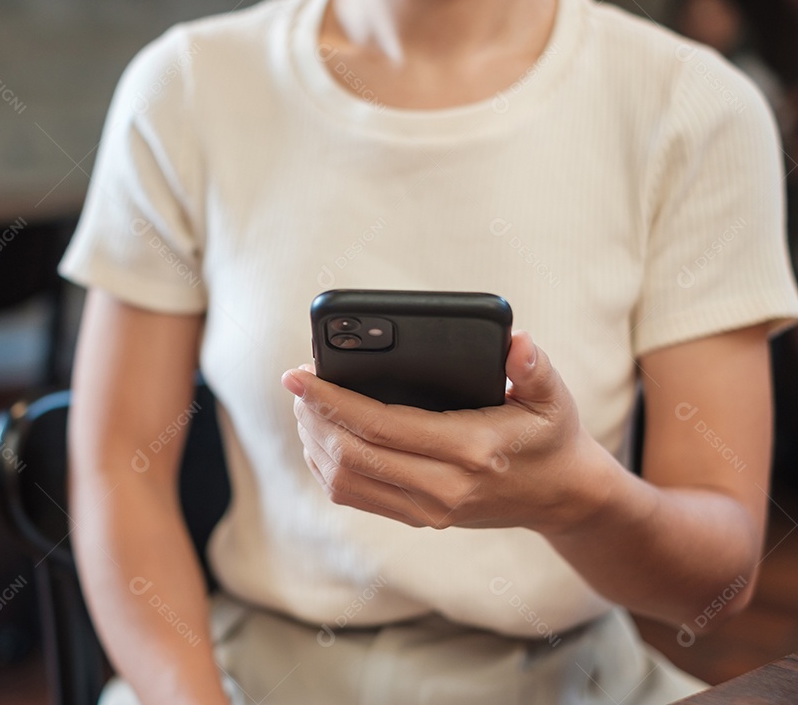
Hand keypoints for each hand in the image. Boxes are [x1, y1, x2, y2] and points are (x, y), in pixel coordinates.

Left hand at [282, 330, 606, 533]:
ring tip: (305, 406)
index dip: (333, 400)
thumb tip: (516, 343)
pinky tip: (321, 437)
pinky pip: (355, 497)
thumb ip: (533, 369)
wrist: (563, 497)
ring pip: (345, 480)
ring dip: (314, 441)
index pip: (382, 426)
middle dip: (313, 416)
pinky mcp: (419, 518)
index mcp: (471, 451)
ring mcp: (428, 509)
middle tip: (297, 384)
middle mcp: (444, 487)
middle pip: (352, 454)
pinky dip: (327, 467)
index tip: (299, 375)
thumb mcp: (552, 396)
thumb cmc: (551, 436)